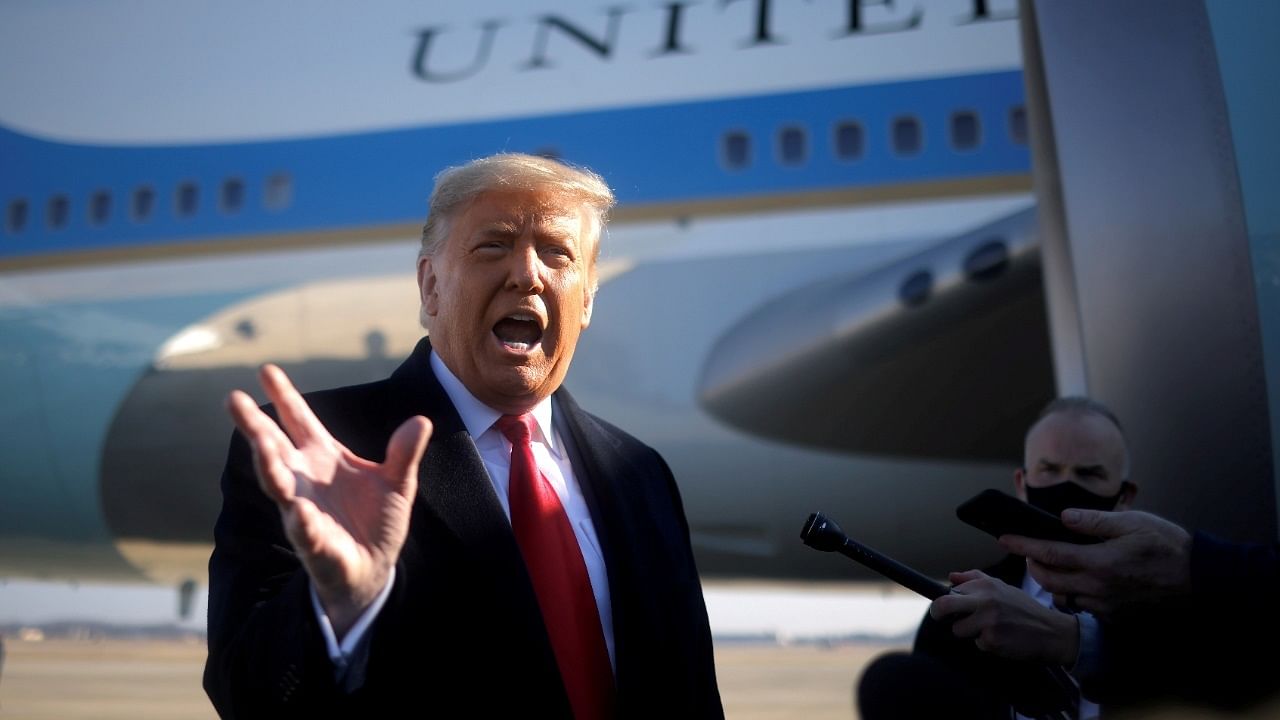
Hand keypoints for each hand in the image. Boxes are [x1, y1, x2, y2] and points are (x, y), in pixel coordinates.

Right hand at [227, 364, 431, 637]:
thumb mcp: (398, 482)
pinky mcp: (314, 543)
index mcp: (323, 457)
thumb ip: (404, 453)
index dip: (283, 396)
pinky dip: (301, 520)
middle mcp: (305, 479)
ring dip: (268, 464)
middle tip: (233, 398)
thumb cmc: (377, 520)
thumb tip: (421, 421)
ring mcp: (303, 509)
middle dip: (254, 425)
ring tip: (260, 443)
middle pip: (273, 447)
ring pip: (278, 484)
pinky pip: (304, 530)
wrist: (374, 568)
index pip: (298, 420)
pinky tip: (298, 509)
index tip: (265, 369)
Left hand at [930, 570, 1079, 664]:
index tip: (945, 606)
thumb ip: (975, 579)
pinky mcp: (992, 640)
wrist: (1052, 632)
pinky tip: (1002, 639)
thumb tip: (951, 577)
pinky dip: (986, 644)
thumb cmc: (1025, 609)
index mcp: (985, 585)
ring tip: (989, 629)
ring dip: (969, 633)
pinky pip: (977, 644)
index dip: (945, 601)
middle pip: (942, 606)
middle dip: (938, 613)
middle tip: (942, 618)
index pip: (950, 591)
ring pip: (958, 630)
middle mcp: (985, 600)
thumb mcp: (1002, 587)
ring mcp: (987, 621)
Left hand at [999, 509, 1192, 616]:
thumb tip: (1063, 518)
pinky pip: (1083, 607)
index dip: (1023, 546)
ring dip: (1051, 582)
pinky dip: (1073, 594)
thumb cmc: (1168, 546)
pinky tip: (1079, 580)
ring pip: (1063, 597)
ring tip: (1052, 564)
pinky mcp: (1116, 615)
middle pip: (1048, 580)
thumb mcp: (1132, 522)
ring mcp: (1106, 605)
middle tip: (1028, 550)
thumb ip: (1094, 521)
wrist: (1200, 579)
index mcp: (1099, 562)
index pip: (1048, 554)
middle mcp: (1098, 588)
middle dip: (1031, 565)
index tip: (1004, 538)